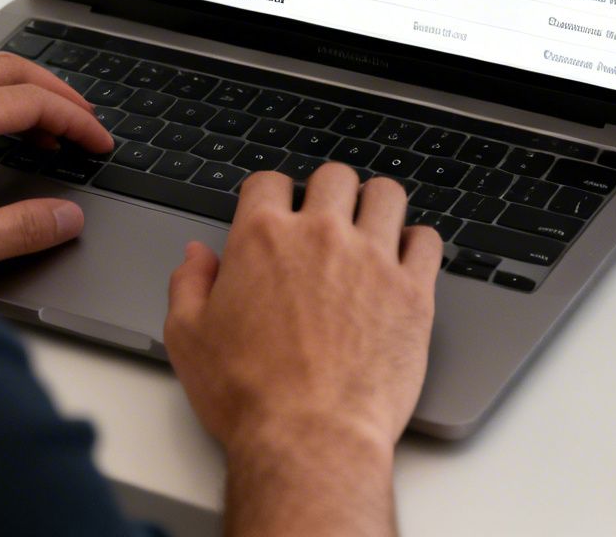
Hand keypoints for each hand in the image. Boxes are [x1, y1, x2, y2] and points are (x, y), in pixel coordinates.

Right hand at [164, 164, 441, 535]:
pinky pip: (427, 240)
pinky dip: (416, 243)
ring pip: (387, 195)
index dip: (270, 195)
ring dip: (376, 205)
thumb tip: (196, 256)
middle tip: (326, 219)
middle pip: (334, 177)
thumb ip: (189, 285)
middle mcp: (321, 236)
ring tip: (371, 227)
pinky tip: (404, 259)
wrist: (310, 438)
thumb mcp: (188, 338)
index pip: (270, 182)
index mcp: (263, 239)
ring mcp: (373, 259)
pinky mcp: (413, 291)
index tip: (277, 211)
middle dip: (327, 192)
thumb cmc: (249, 396)